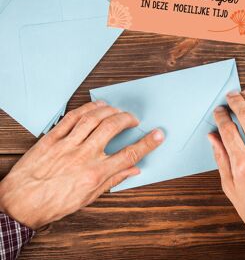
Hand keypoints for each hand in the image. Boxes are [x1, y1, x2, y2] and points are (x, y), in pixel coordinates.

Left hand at [0, 101, 163, 229]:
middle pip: (113, 128)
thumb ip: (113, 180)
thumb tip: (132, 170)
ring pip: (93, 118)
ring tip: (117, 110)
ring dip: (109, 110)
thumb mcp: (88, 198)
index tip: (158, 134)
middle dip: (128, 119)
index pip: (129, 155)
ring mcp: (67, 145)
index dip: (147, 143)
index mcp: (95, 174)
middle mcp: (83, 156)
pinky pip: (72, 117)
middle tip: (133, 119)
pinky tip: (95, 107)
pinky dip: (87, 108)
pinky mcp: (52, 138)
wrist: (20, 204)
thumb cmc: (53, 203)